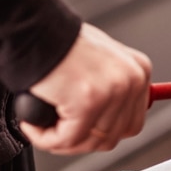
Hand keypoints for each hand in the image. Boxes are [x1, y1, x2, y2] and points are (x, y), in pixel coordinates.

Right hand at [18, 23, 151, 153]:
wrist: (31, 28)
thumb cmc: (57, 43)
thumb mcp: (100, 61)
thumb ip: (109, 87)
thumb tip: (109, 119)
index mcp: (139, 71)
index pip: (131, 123)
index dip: (101, 133)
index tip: (80, 130)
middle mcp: (132, 80)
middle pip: (112, 136)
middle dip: (80, 141)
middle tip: (57, 133)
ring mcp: (112, 91)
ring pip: (90, 142)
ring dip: (61, 141)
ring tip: (42, 125)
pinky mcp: (87, 102)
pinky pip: (66, 139)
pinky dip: (45, 138)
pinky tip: (33, 123)